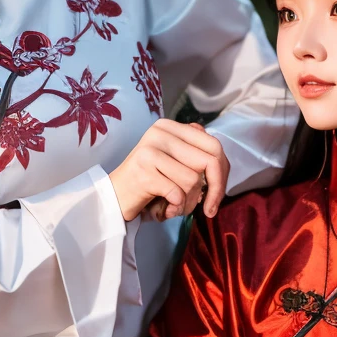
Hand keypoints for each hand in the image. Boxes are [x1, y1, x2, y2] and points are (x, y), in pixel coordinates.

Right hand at [108, 119, 231, 223]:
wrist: (113, 197)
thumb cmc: (149, 183)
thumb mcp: (172, 163)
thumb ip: (194, 153)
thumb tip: (220, 159)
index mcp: (170, 127)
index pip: (213, 145)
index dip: (223, 172)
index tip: (218, 194)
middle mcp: (160, 133)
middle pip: (209, 161)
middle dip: (215, 189)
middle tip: (210, 209)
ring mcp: (150, 150)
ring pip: (193, 180)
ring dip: (189, 202)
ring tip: (176, 206)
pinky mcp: (143, 171)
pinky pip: (177, 193)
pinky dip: (176, 207)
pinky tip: (165, 210)